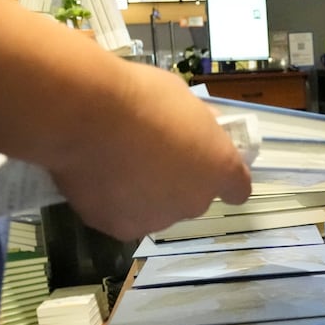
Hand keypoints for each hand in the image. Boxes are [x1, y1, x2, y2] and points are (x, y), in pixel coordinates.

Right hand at [47, 64, 252, 238]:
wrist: (87, 115)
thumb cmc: (140, 95)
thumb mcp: (182, 98)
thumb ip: (194, 124)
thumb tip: (195, 131)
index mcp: (219, 168)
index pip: (237, 188)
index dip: (222, 177)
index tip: (206, 163)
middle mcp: (194, 203)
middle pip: (191, 199)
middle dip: (176, 182)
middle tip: (148, 154)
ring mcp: (156, 220)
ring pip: (155, 210)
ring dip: (143, 194)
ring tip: (115, 164)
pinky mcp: (118, 228)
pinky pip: (120, 215)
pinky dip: (111, 201)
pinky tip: (96, 177)